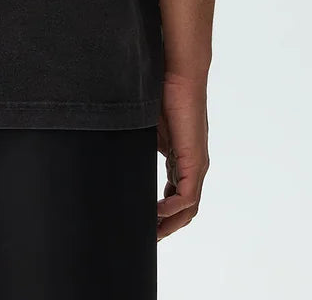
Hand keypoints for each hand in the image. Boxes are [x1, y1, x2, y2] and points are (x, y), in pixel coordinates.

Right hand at [156, 70, 209, 240]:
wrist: (177, 73)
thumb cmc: (161, 93)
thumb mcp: (146, 129)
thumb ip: (139, 147)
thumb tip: (115, 157)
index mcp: (181, 160)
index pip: (175, 198)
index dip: (160, 216)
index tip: (142, 225)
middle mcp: (192, 166)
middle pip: (184, 210)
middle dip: (165, 228)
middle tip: (145, 238)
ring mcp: (196, 164)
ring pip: (188, 208)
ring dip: (170, 224)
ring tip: (150, 233)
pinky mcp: (195, 159)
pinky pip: (187, 196)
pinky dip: (173, 209)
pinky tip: (156, 213)